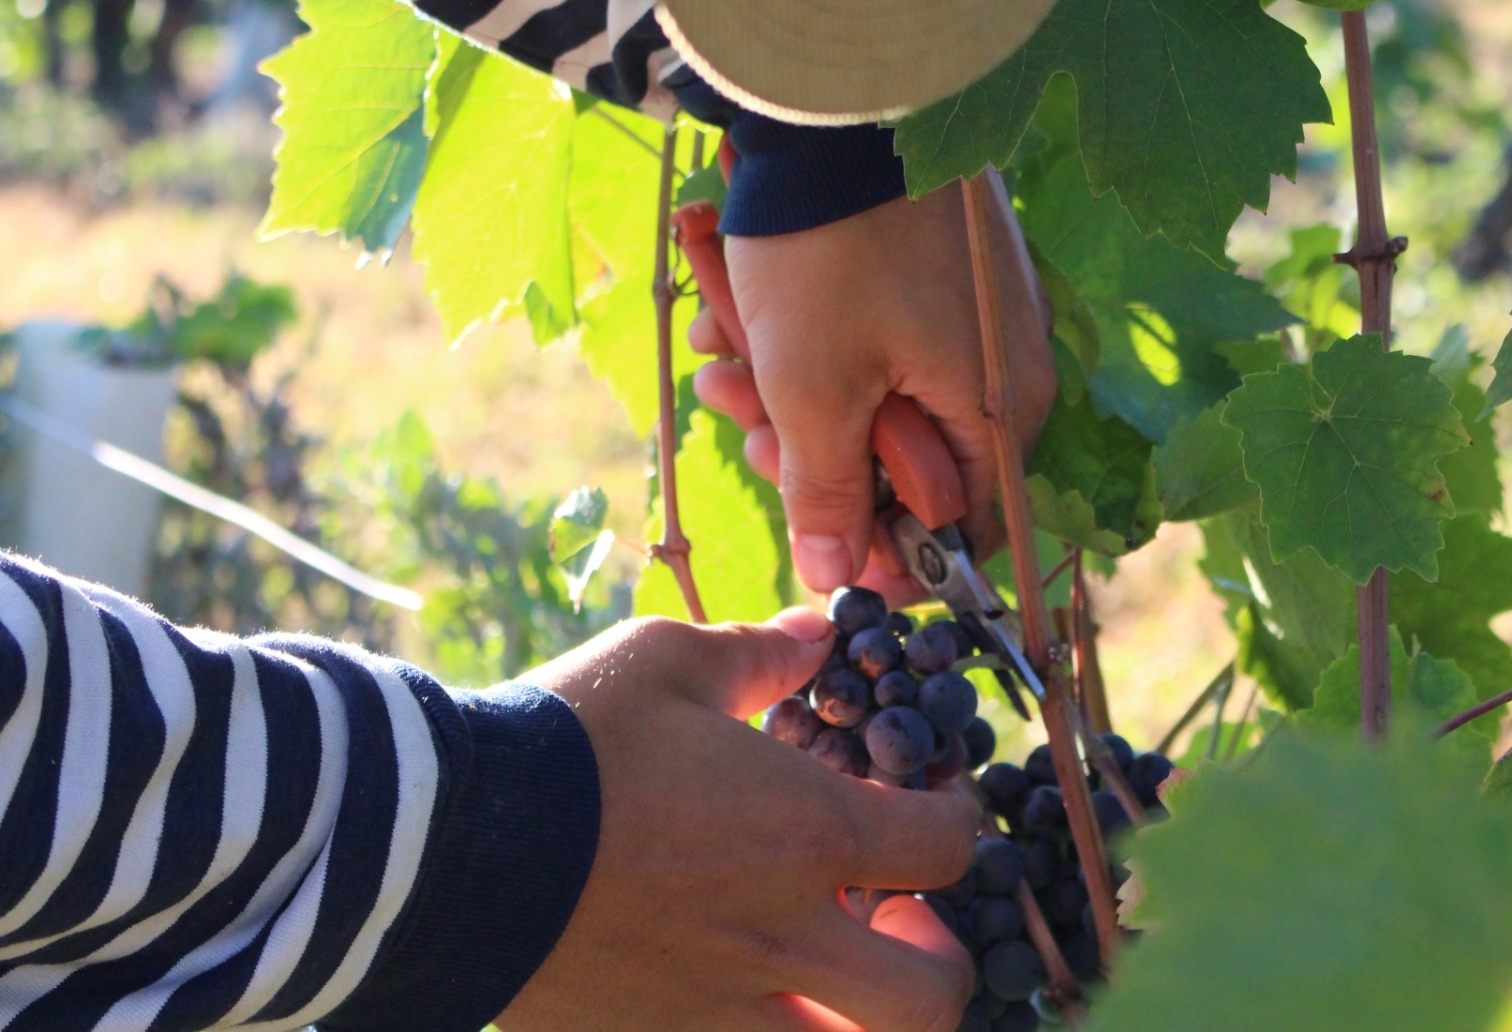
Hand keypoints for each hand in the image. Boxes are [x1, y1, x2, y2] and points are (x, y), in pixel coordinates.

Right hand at [499, 610, 978, 1031]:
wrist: (439, 848)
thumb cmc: (563, 742)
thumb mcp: (664, 662)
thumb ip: (757, 651)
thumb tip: (817, 634)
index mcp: (806, 835)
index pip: (947, 848)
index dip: (958, 821)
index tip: (931, 805)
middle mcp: (785, 939)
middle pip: (933, 995)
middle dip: (939, 959)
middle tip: (894, 916)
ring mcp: (723, 1013)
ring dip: (859, 1018)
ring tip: (824, 972)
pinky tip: (733, 992)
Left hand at [690, 176, 1055, 596]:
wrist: (833, 99)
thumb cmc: (829, 251)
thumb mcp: (813, 388)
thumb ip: (825, 491)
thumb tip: (834, 573)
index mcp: (999, 408)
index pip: (959, 524)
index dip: (882, 546)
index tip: (813, 542)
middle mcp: (1004, 365)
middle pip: (908, 462)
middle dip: (812, 455)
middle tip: (744, 428)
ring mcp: (973, 311)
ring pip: (878, 397)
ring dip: (792, 396)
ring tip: (723, 363)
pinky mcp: (937, 269)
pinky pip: (878, 340)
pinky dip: (811, 344)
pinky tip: (743, 326)